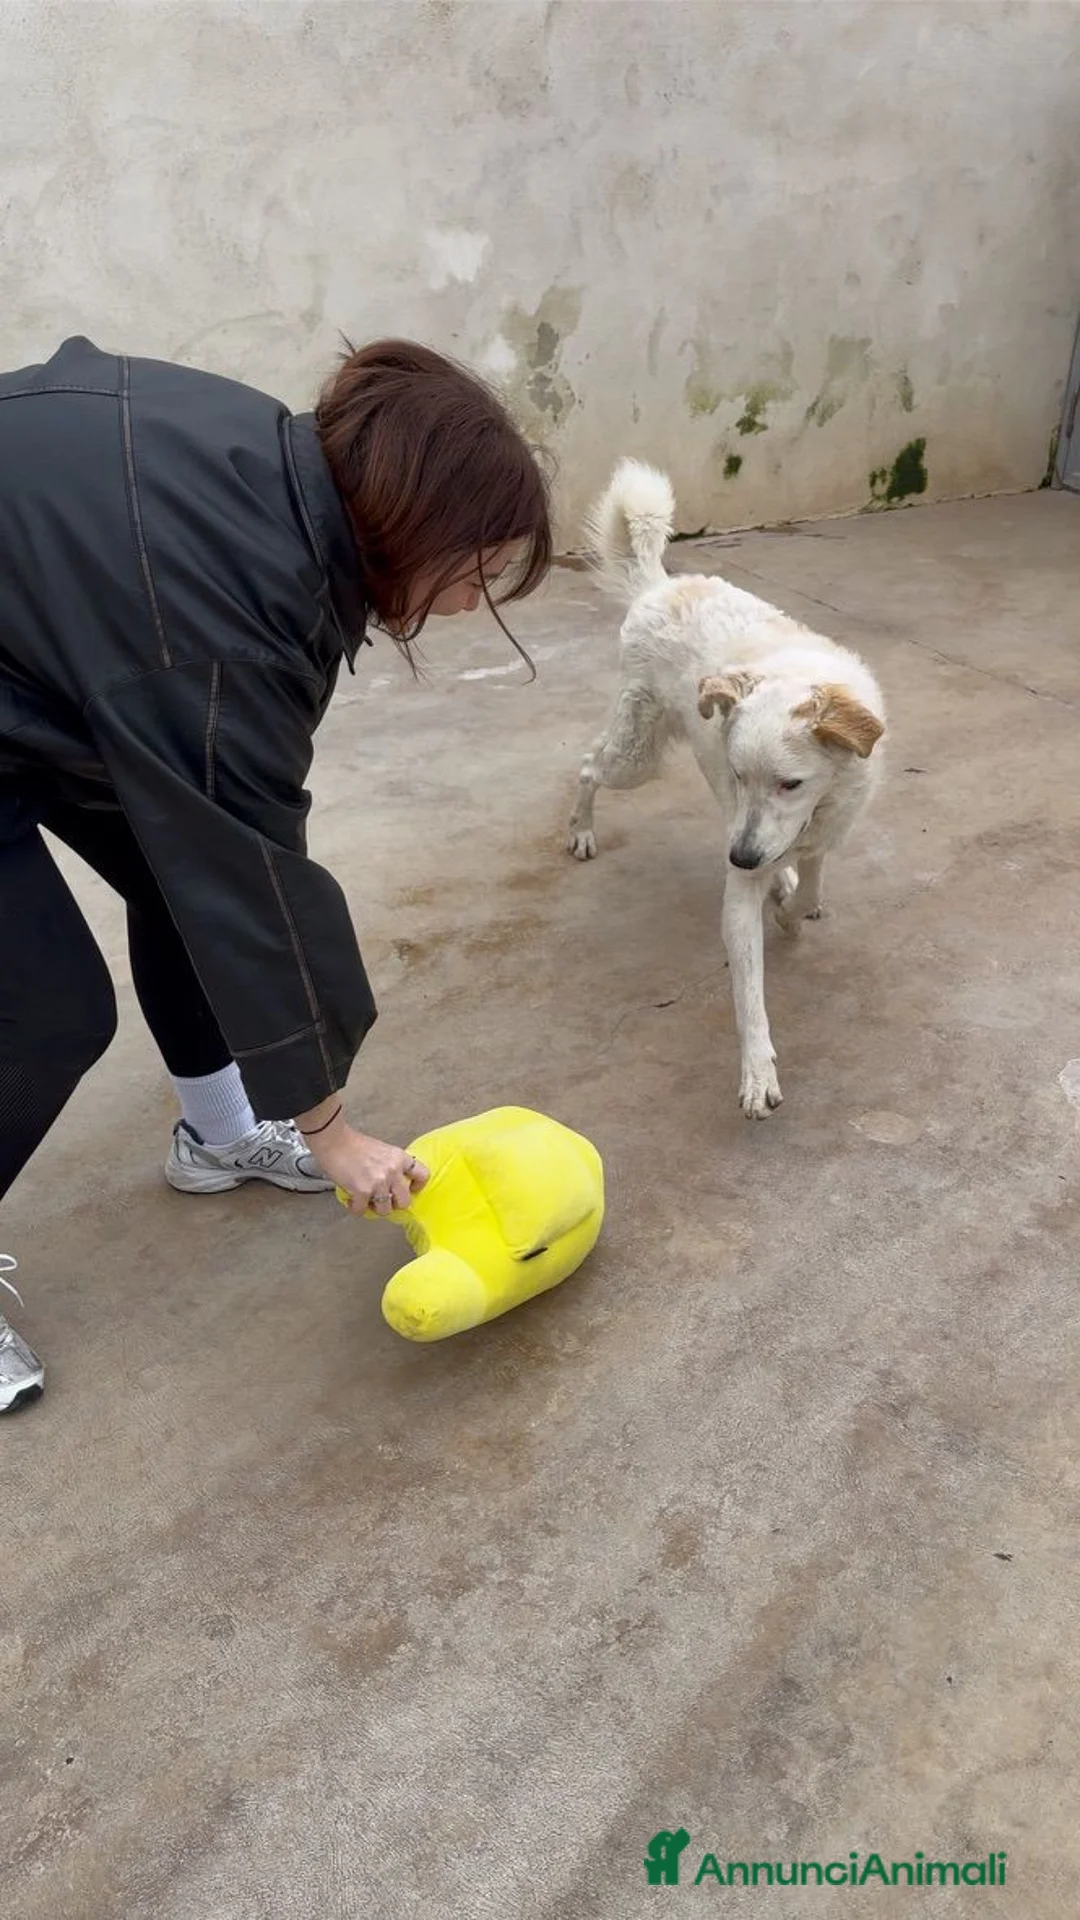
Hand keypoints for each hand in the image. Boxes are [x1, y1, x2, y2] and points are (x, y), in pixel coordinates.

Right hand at [299, 1112, 428, 1215]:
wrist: (333, 1140)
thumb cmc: (353, 1143)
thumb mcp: (382, 1150)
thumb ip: (391, 1165)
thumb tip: (392, 1183)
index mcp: (399, 1158)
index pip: (423, 1175)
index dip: (416, 1186)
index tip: (408, 1189)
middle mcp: (392, 1171)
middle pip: (405, 1201)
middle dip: (394, 1204)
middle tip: (385, 1201)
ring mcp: (378, 1182)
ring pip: (385, 1210)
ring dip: (374, 1208)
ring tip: (366, 1201)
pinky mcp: (362, 1191)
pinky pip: (362, 1210)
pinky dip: (356, 1208)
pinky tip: (351, 1200)